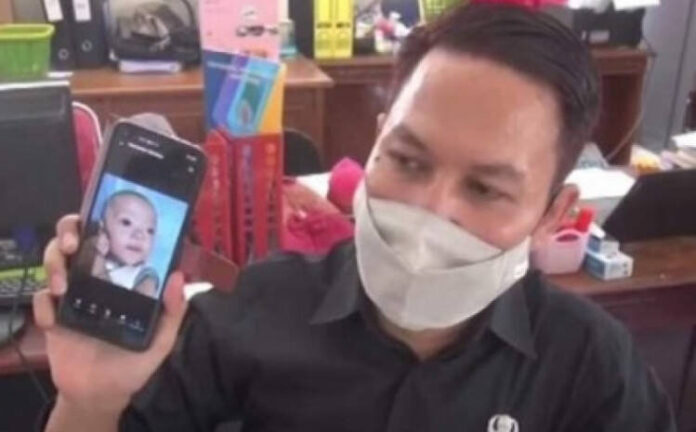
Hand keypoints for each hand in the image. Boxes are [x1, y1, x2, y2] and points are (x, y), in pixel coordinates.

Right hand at [35, 215, 188, 413]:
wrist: (103, 394)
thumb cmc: (135, 362)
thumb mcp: (161, 340)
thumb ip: (172, 312)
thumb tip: (179, 276)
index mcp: (122, 277)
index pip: (112, 237)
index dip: (104, 220)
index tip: (103, 216)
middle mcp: (96, 278)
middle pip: (76, 238)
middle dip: (70, 230)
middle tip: (75, 243)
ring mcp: (73, 295)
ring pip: (55, 260)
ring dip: (55, 263)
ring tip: (63, 284)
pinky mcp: (53, 316)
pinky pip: (41, 300)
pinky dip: (43, 306)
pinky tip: (54, 320)